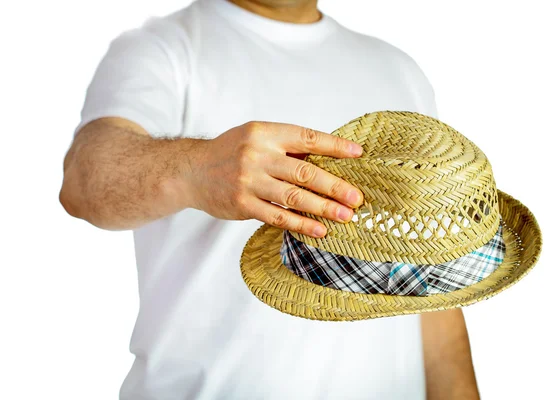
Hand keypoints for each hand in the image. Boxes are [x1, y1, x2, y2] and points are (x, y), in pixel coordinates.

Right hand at [188, 121, 363, 237]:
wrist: (191, 171)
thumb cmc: (230, 152)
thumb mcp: (255, 137)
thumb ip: (286, 147)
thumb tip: (328, 159)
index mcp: (265, 133)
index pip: (307, 138)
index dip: (335, 147)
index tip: (357, 154)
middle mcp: (257, 155)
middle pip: (305, 171)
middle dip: (335, 186)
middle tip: (357, 198)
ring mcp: (249, 181)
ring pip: (294, 197)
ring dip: (323, 208)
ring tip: (346, 216)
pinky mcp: (243, 204)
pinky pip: (278, 216)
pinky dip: (301, 224)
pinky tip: (319, 230)